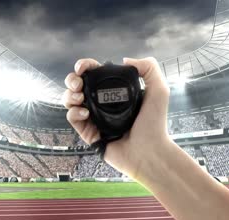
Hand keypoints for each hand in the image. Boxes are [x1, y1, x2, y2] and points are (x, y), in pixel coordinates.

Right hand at [63, 57, 171, 179]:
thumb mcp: (159, 90)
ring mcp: (94, 118)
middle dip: (72, 80)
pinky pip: (72, 118)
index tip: (83, 67)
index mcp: (115, 91)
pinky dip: (73, 112)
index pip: (95, 74)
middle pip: (77, 85)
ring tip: (79, 98)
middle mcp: (102, 103)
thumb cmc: (155, 124)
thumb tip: (125, 59)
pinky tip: (85, 113)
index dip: (85, 67)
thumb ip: (148, 68)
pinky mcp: (88, 133)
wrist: (149, 152)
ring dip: (69, 95)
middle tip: (78, 84)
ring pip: (70, 100)